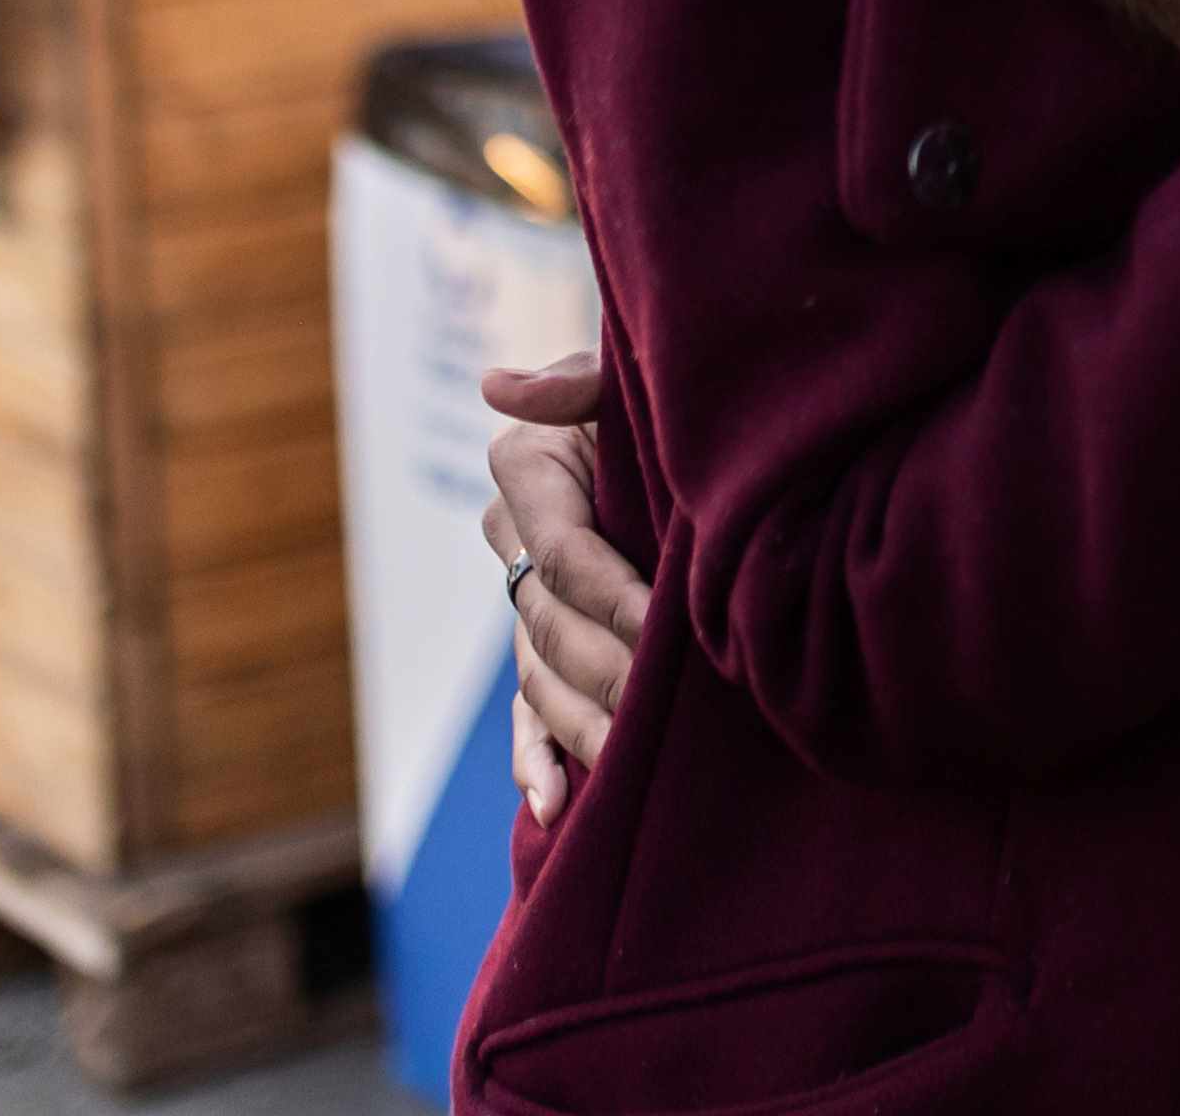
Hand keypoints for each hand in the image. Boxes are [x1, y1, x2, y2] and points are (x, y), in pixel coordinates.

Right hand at [477, 350, 647, 819]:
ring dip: (576, 727)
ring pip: (541, 675)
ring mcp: (524, 599)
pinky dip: (536, 761)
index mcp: (527, 468)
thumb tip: (497, 387)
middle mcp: (513, 538)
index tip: (666, 627)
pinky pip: (528, 712)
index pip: (565, 551)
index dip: (613, 594)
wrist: (681, 419)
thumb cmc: (665, 389)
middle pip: (552, 624)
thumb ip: (578, 382)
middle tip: (653, 715)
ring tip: (618, 767)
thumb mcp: (627, 373)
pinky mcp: (543, 647)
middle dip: (606, 672)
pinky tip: (555, 806)